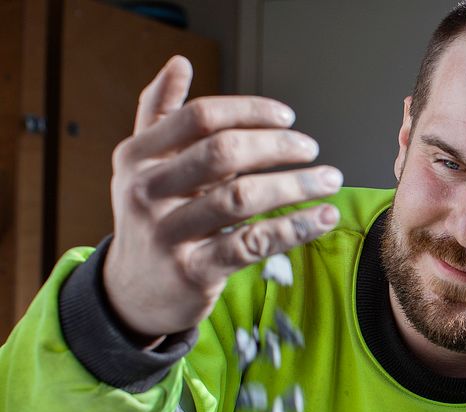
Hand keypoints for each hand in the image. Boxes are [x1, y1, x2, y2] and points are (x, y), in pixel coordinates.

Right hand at [103, 56, 341, 340]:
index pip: (200, 117)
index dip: (249, 111)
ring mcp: (168, 233)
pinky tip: (322, 217)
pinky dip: (293, 228)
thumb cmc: (150, 215)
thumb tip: (179, 62)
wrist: (132, 290)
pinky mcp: (193, 271)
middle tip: (311, 148)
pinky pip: (252, 244)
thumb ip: (159, 112)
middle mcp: (146, 191)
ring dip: (294, 185)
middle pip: (222, 152)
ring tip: (329, 180)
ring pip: (241, 198)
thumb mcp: (141, 163)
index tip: (287, 117)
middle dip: (276, 146)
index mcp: (138, 155)